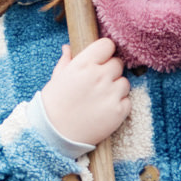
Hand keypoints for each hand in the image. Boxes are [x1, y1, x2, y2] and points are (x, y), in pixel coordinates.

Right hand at [38, 34, 131, 150]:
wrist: (54, 135)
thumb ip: (66, 61)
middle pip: (118, 63)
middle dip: (110, 71)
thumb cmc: (53, 105)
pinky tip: (104, 110)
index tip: (101, 59)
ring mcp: (111, 94)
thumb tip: (69, 47)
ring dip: (116, 88)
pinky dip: (119, 105)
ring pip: (124, 82)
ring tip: (100, 99)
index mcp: (83, 64)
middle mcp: (99, 76)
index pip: (107, 45)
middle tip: (99, 83)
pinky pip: (127, 101)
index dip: (105, 52)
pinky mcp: (119, 111)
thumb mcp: (57, 78)